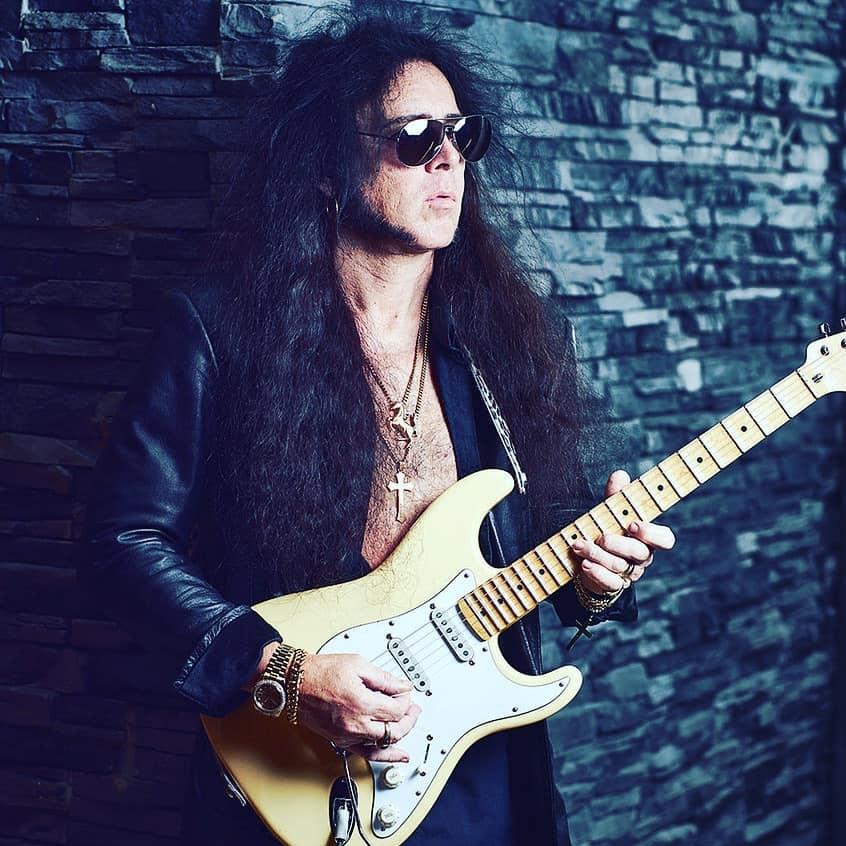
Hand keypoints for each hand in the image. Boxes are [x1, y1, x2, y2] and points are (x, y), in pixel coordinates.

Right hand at [297, 653, 420, 762]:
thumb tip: (402, 686)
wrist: (295, 683)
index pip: (397, 709)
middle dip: (409, 718)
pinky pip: (368, 755)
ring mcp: (348, 736)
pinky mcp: (341, 741)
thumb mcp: (357, 664)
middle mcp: (356, 724)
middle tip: (413, 708)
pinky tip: (398, 756)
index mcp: (362, 704)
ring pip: (384, 744)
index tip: (405, 692)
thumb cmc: (320, 672)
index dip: (406, 700)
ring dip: (401, 735)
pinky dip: (386, 757)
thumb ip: (384, 678)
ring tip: (409, 725)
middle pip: (395, 729)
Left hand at [574, 470, 674, 594]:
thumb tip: (620, 475)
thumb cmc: (607, 530)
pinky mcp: (614, 585)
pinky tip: (584, 564)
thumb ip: (616, 496)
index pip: (665, 539)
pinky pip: (610, 583)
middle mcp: (642, 557)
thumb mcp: (611, 512)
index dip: (652, 533)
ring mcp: (629, 573)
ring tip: (579, 545)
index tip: (633, 525)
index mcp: (647, 538)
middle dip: (618, 544)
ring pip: (620, 566)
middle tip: (601, 537)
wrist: (590, 560)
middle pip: (639, 553)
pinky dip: (596, 573)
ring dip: (597, 555)